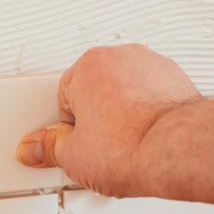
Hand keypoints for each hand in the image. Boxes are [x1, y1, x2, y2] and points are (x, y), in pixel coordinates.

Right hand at [15, 44, 201, 196]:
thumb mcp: (73, 156)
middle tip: (99, 147)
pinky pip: (154, 95)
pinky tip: (147, 138)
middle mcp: (121, 57)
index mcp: (88, 65)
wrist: (178, 151)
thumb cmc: (131, 146)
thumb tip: (35, 147)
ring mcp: (152, 66)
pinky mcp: (177, 79)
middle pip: (95, 90)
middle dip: (96, 118)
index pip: (64, 97)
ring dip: (124, 114)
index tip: (75, 145)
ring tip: (126, 145)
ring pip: (126, 91)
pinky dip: (150, 113)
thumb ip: (48, 148)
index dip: (69, 128)